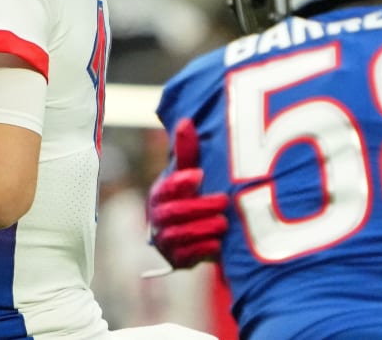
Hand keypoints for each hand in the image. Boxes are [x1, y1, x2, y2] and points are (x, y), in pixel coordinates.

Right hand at [147, 118, 228, 268]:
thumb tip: (185, 121)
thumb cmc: (196, 197)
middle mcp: (157, 217)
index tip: (199, 175)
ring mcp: (165, 240)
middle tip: (223, 201)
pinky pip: (185, 257)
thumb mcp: (193, 173)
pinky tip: (218, 245)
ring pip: (177, 235)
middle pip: (172, 213)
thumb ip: (188, 152)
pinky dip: (201, 250)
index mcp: (160, 194)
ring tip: (224, 224)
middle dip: (198, 207)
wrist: (203, 234)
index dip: (180, 182)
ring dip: (202, 228)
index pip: (165, 187)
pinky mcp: (176, 260)